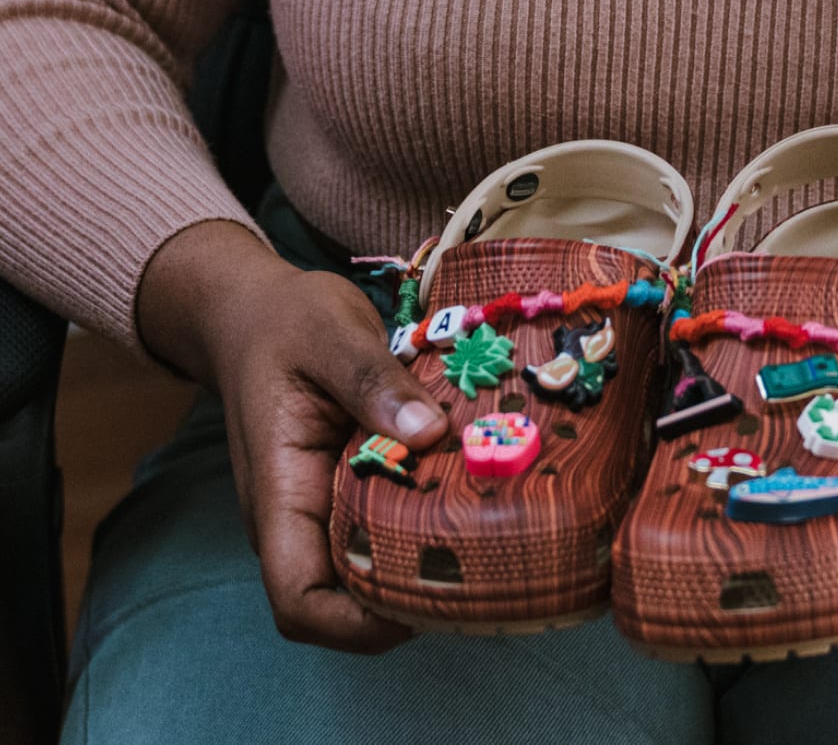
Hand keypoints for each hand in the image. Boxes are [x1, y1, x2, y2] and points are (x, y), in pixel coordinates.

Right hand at [137, 221, 447, 650]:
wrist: (253, 312)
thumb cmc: (284, 322)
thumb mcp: (329, 332)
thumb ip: (372, 381)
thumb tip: (430, 432)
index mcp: (278, 492)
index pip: (298, 600)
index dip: (356, 623)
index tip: (424, 598)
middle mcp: (295, 517)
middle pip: (340, 600)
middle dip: (405, 599)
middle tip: (482, 565)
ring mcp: (319, 506)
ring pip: (365, 568)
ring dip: (417, 564)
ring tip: (485, 535)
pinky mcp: (344, 487)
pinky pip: (380, 528)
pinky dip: (419, 524)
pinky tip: (467, 498)